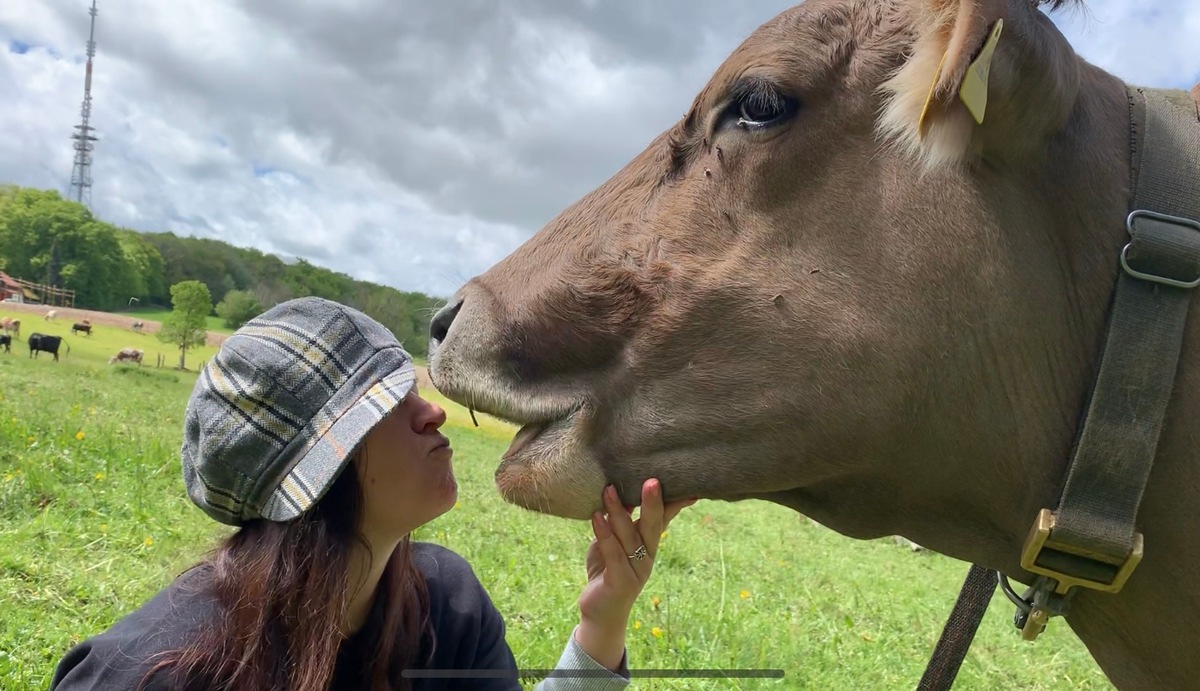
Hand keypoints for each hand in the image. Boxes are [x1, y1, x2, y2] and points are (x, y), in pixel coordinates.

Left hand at [573, 478, 696, 668]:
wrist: (600, 613)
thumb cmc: (606, 572)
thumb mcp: (615, 543)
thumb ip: (619, 523)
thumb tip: (616, 489)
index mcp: (649, 546)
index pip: (664, 520)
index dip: (675, 503)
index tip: (689, 486)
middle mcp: (647, 557)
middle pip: (652, 526)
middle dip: (652, 503)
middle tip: (652, 481)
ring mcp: (636, 571)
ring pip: (629, 537)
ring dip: (618, 512)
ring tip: (609, 490)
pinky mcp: (620, 582)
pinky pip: (612, 553)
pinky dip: (604, 534)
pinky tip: (596, 516)